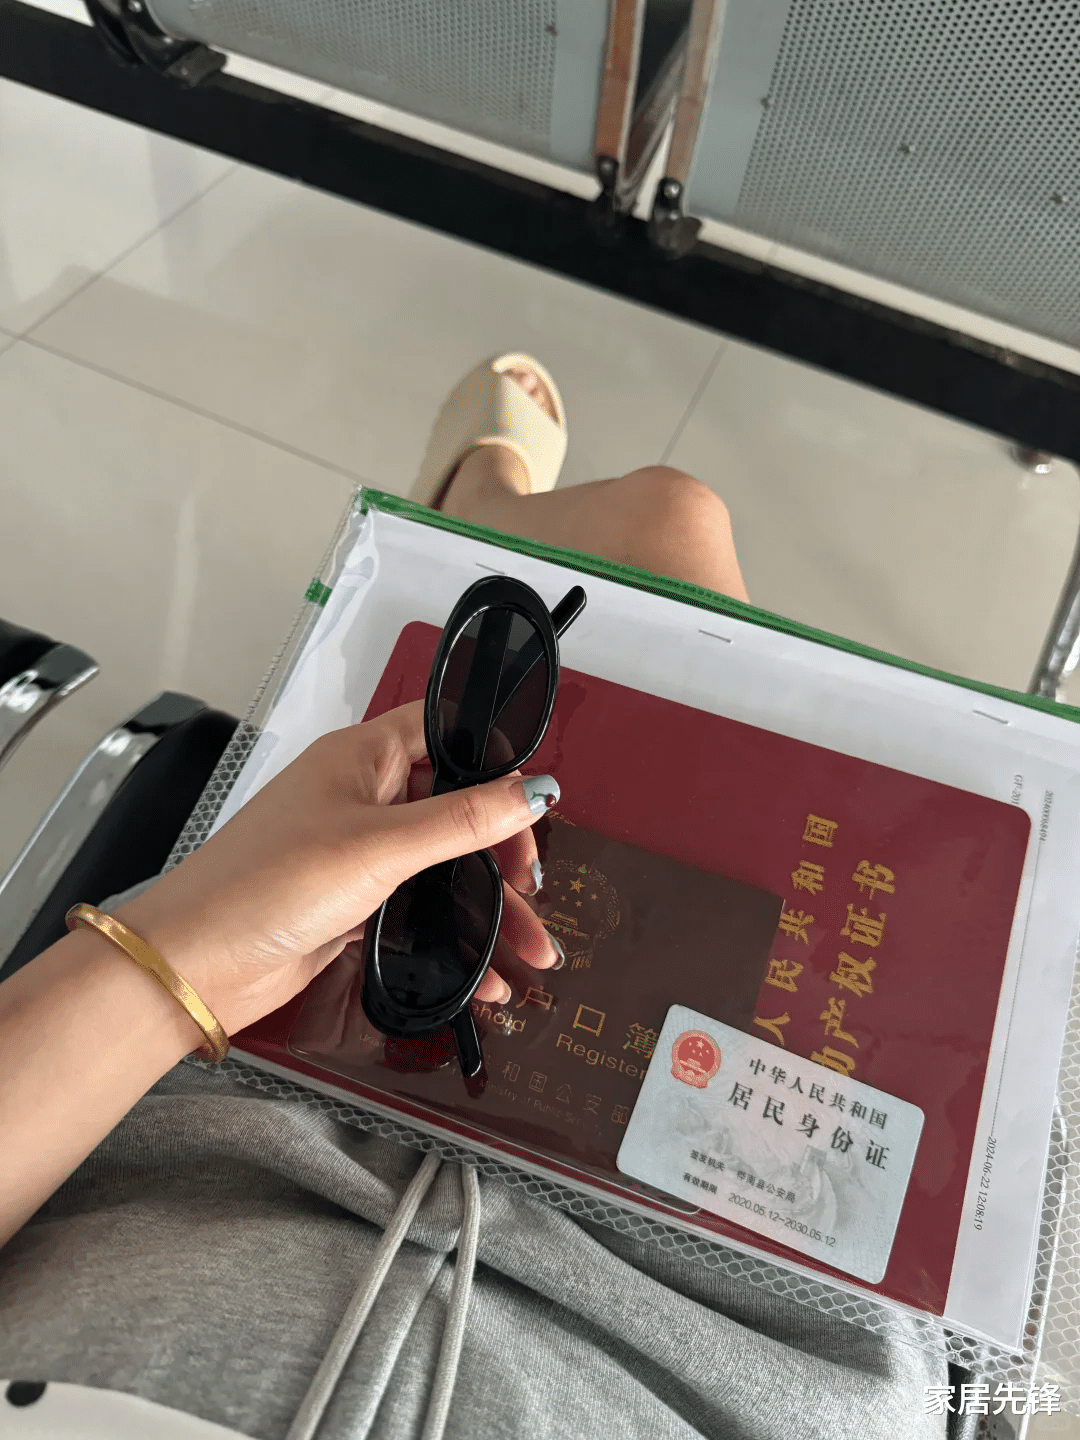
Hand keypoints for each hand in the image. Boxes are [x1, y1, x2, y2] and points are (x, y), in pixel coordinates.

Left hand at [118, 701, 560, 1037]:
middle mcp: (360, 798)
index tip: (533, 804)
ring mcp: (356, 853)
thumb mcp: (379, 846)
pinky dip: (453, 943)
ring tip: (529, 952)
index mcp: (361, 757)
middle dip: (501, 855)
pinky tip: (482, 977)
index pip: (445, 733)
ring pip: (442, 871)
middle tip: (530, 889)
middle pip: (455, 810)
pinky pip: (419, 916)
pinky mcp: (352, 905)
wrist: (196, 965)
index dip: (494, 761)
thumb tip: (529, 790)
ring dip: (487, 912)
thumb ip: (462, 819)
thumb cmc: (260, 885)